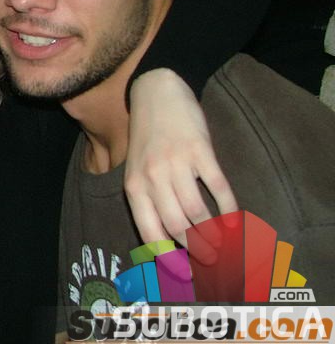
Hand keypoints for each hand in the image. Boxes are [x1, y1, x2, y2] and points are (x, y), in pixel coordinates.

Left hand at [125, 69, 236, 247]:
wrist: (156, 94)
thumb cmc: (147, 138)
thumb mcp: (135, 169)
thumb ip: (148, 200)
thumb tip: (167, 241)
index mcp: (134, 187)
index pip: (150, 233)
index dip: (168, 259)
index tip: (185, 274)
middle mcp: (153, 177)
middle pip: (177, 227)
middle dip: (197, 250)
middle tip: (211, 260)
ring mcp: (177, 164)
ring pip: (198, 212)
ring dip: (213, 233)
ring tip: (223, 243)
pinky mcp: (200, 150)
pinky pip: (217, 187)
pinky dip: (228, 208)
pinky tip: (234, 220)